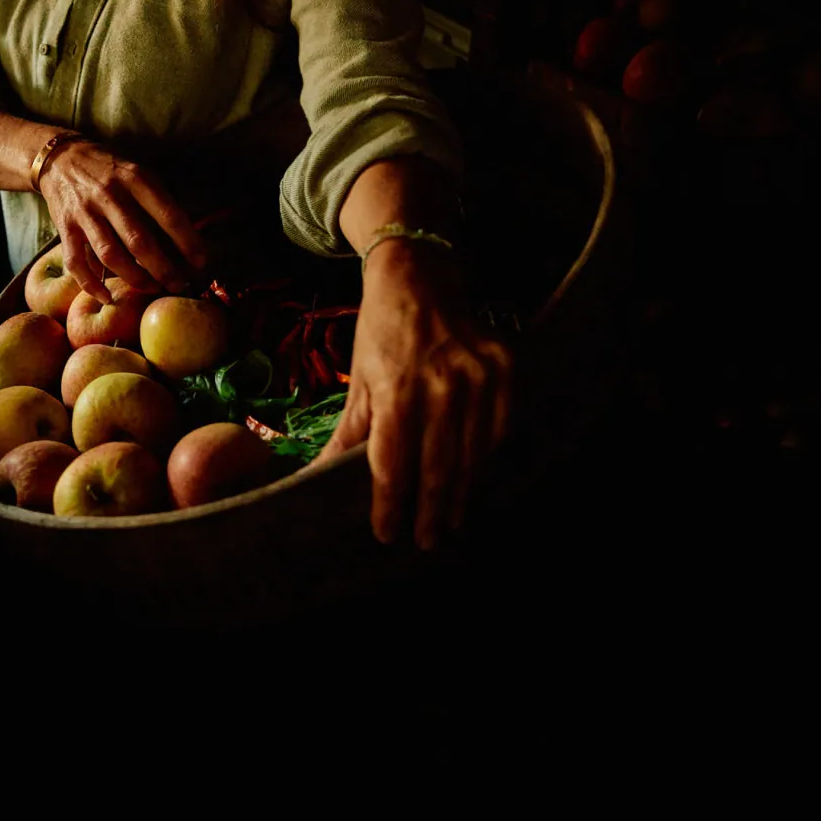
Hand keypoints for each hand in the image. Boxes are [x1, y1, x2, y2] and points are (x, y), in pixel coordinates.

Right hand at [39, 140, 205, 302]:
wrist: (61, 158)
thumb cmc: (110, 170)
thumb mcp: (138, 173)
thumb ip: (159, 201)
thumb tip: (186, 239)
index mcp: (135, 179)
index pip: (168, 215)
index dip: (187, 242)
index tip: (200, 263)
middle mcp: (109, 195)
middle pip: (140, 241)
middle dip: (164, 269)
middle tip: (179, 285)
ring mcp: (85, 213)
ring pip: (111, 255)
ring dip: (134, 278)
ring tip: (152, 288)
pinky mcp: (65, 227)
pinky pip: (76, 262)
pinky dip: (91, 284)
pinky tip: (108, 297)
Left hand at [313, 239, 512, 548]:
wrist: (419, 278)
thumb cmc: (381, 334)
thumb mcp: (357, 382)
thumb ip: (346, 436)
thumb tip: (315, 481)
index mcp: (396, 390)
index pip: (393, 465)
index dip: (390, 505)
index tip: (387, 534)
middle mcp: (440, 385)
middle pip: (436, 468)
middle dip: (430, 511)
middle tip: (426, 542)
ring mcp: (478, 376)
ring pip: (471, 454)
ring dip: (460, 494)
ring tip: (449, 521)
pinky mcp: (505, 368)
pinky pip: (499, 429)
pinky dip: (486, 458)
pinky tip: (475, 479)